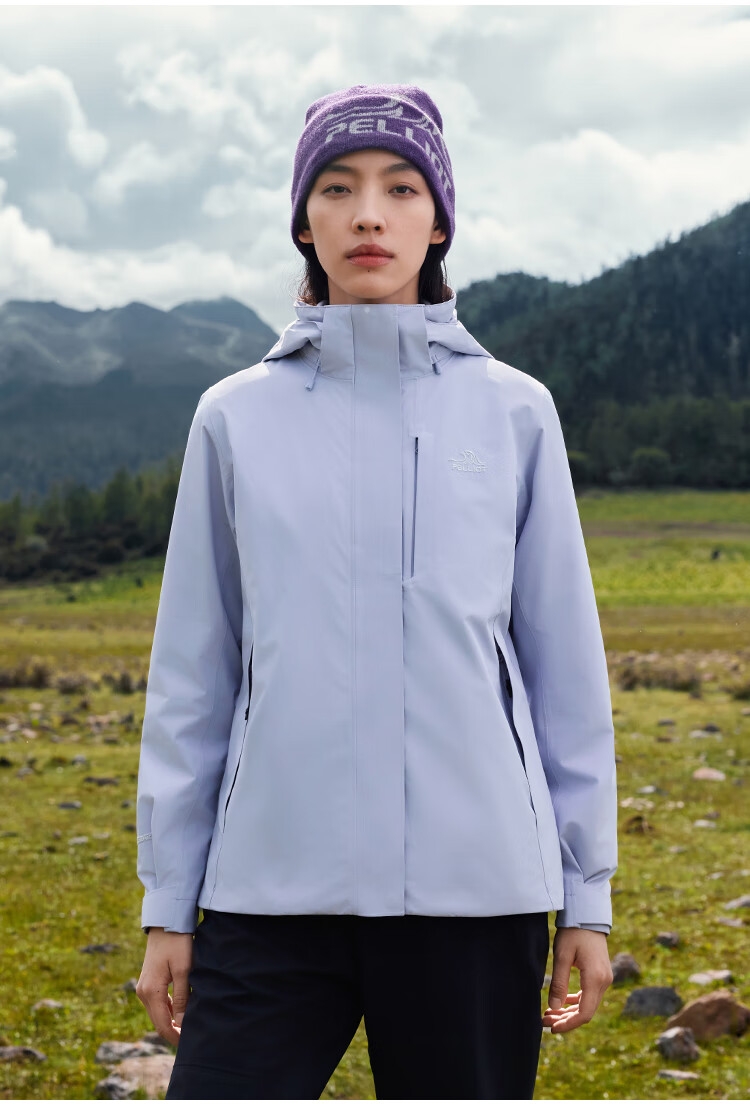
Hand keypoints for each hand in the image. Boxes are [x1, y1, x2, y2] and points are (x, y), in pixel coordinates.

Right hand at [136, 928, 193, 1045]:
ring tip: (188, 1029)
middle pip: (158, 1022)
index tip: (190, 1044)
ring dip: (171, 1022)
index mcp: (151, 992)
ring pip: (157, 1013)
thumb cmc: (177, 944)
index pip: (162, 1025)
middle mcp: (143, 992)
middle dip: (173, 1032)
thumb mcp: (184, 970)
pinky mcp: (148, 982)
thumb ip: (183, 998)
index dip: (176, 1037)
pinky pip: (157, 1003)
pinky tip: (180, 1013)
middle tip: (191, 1039)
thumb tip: (182, 1023)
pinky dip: (168, 1011)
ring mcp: (143, 987)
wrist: (166, 923)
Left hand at [542, 928, 612, 1032]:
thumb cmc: (573, 933)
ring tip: (549, 1014)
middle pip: (586, 1011)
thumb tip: (554, 1007)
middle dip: (565, 1019)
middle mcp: (604, 982)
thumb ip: (559, 982)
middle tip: (545, 1021)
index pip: (585, 1013)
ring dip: (569, 1011)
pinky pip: (588, 995)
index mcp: (595, 979)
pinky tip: (561, 1002)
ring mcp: (604, 979)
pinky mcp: (600, 975)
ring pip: (587, 1004)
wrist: (587, 916)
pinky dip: (575, 1001)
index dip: (569, 1024)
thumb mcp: (562, 956)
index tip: (552, 1028)